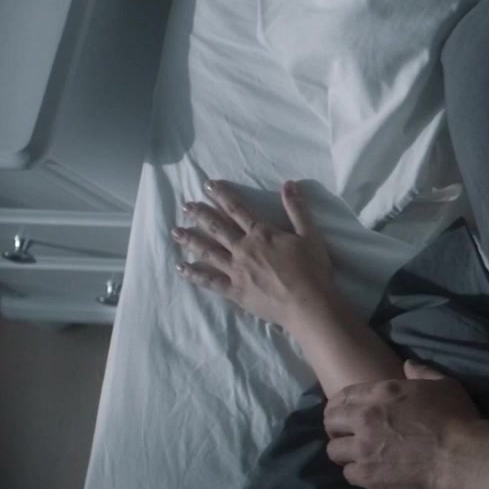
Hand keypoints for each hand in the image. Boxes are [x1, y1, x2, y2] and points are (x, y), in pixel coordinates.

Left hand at [172, 179, 333, 327]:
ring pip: (208, 252)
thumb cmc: (313, 269)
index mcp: (261, 234)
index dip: (222, 196)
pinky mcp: (234, 291)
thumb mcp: (311, 234)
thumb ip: (297, 209)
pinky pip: (210, 281)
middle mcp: (244, 249)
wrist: (308, 304)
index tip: (207, 185)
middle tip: (185, 206)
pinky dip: (194, 274)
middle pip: (218, 228)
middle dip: (200, 215)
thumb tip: (288, 184)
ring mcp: (236, 271)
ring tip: (176, 232)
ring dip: (191, 240)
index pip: (238, 210)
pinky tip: (181, 267)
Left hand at [325, 361, 482, 488]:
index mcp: (381, 393)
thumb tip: (408, 365)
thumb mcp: (444, 385)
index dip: (340, 405)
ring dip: (344, 453)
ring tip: (356, 457)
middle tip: (347, 435)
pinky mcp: (366, 475)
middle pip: (330, 422)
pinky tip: (369, 473)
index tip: (344, 413)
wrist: (459, 457)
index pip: (342, 396)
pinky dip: (357, 473)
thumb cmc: (456, 418)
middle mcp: (364, 418)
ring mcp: (363, 448)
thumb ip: (422, 373)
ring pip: (333, 450)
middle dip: (336, 428)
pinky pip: (347, 474)